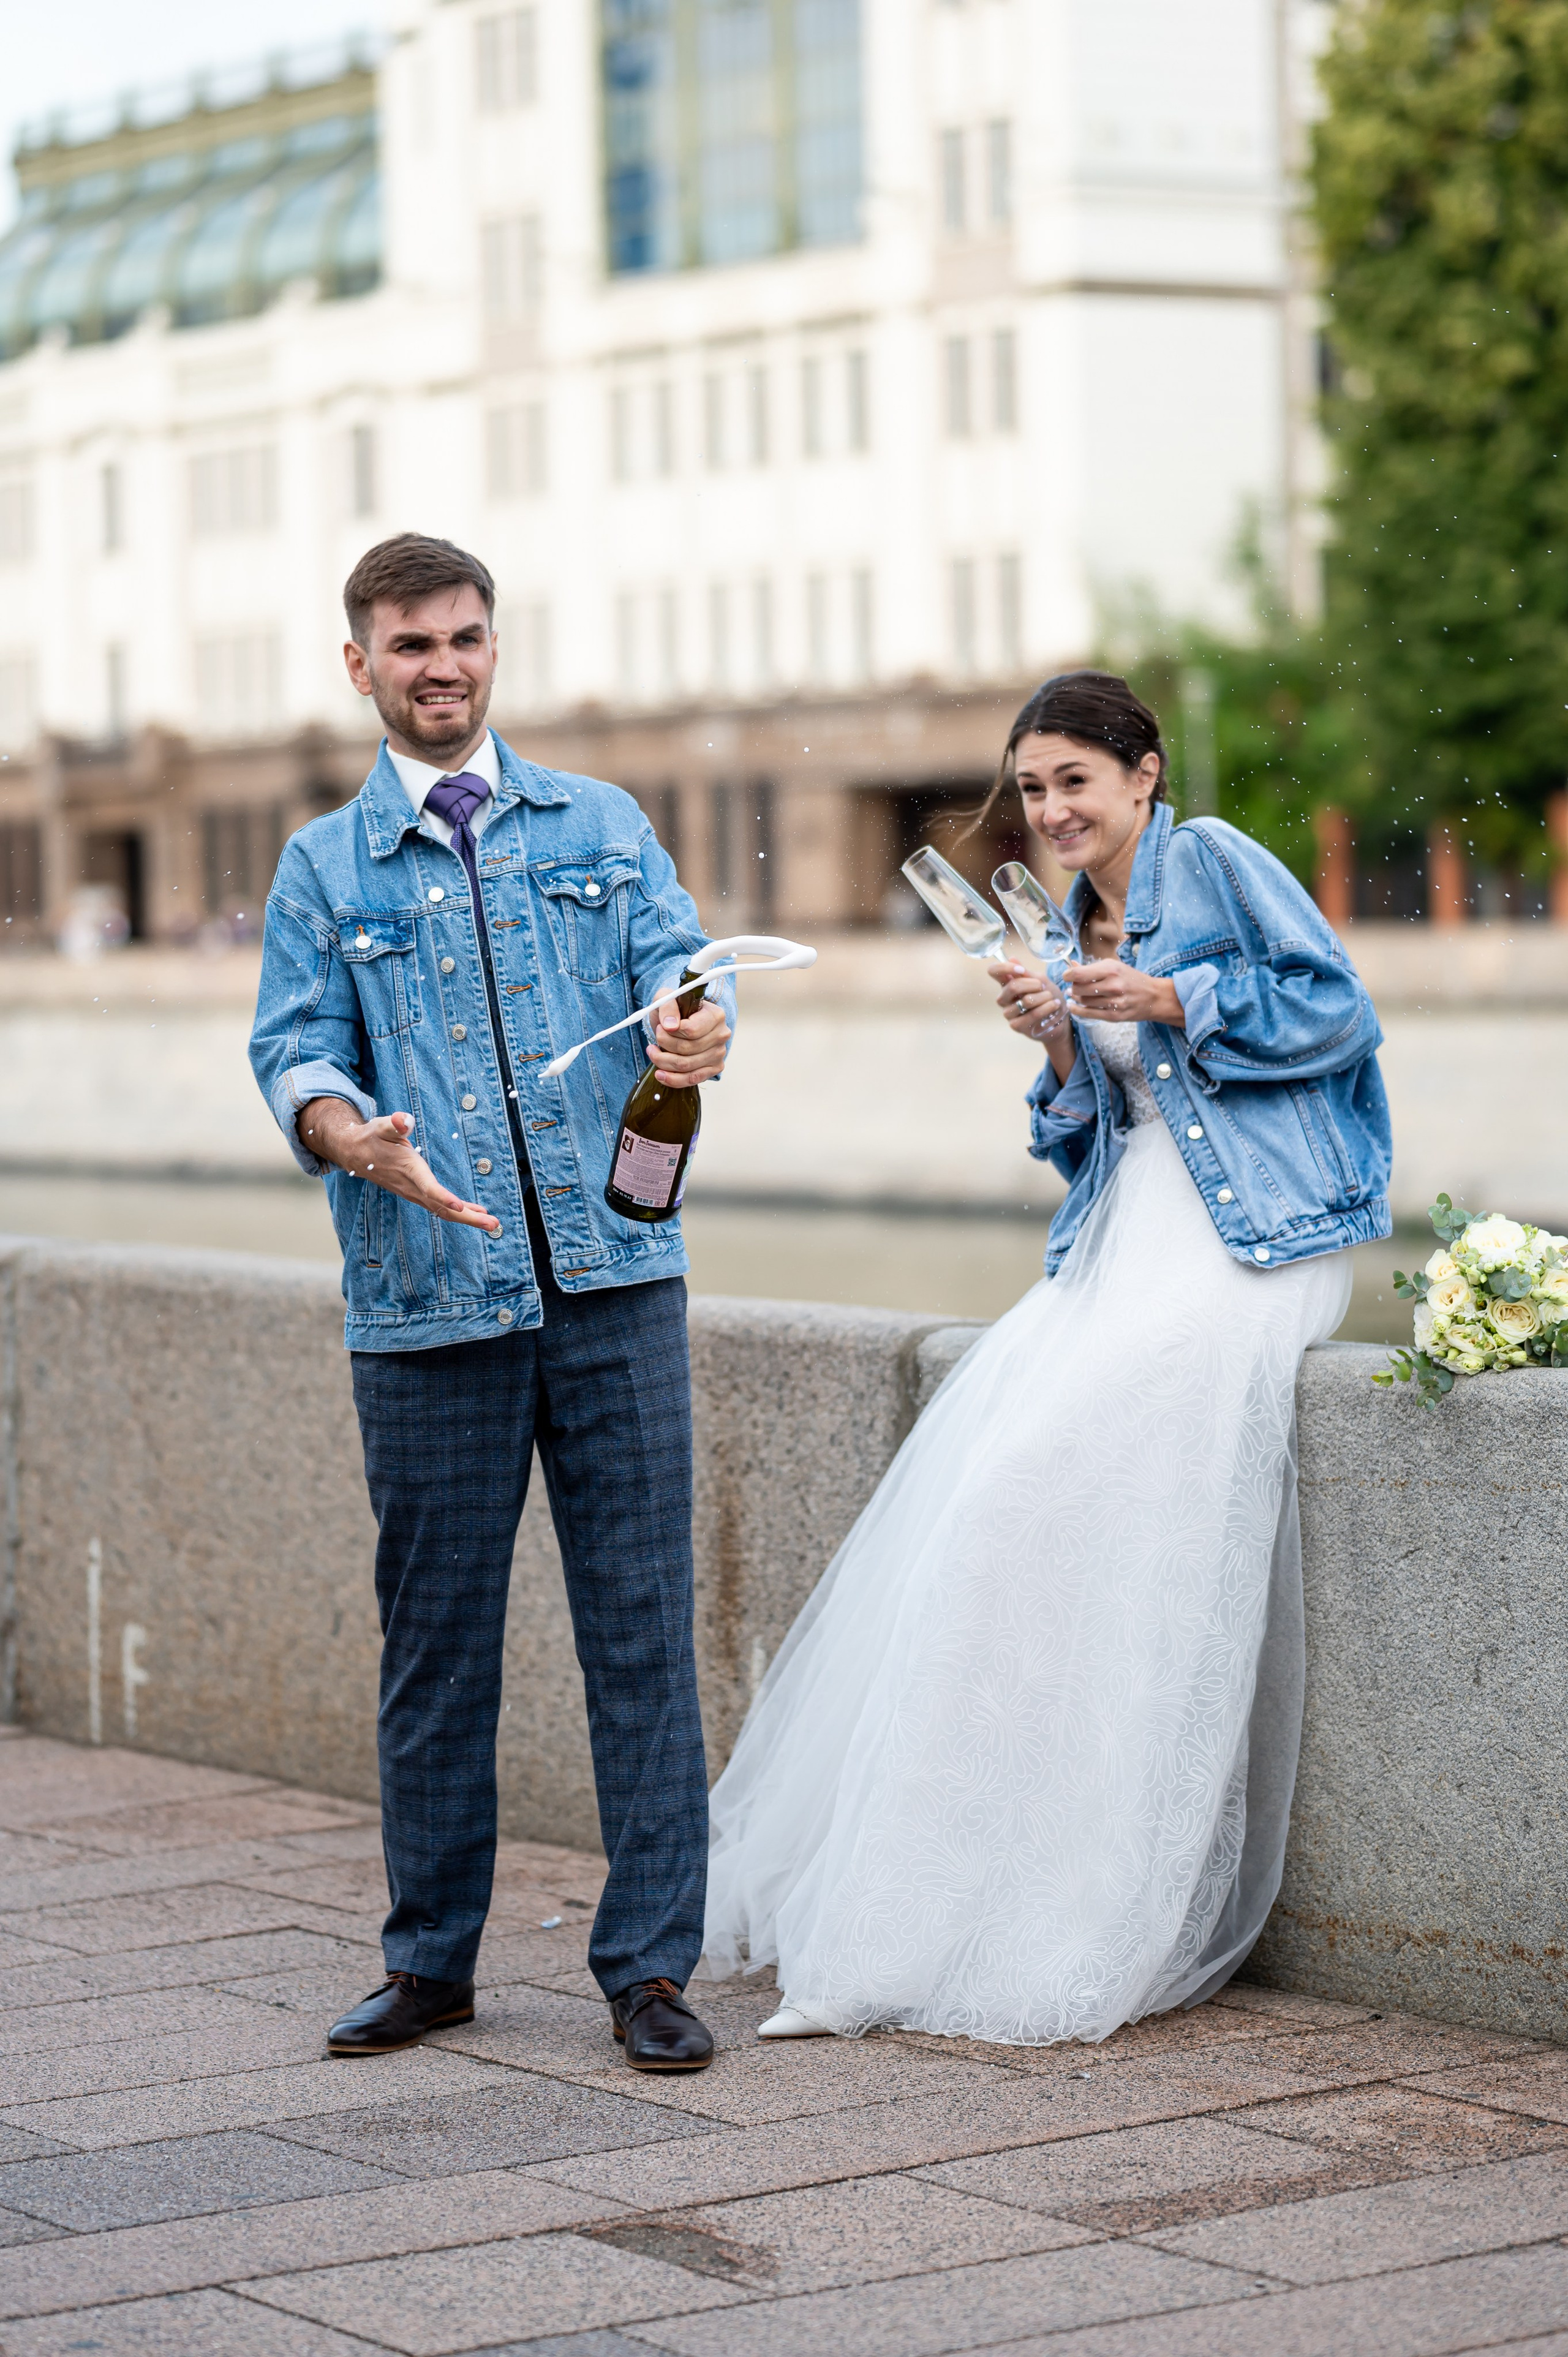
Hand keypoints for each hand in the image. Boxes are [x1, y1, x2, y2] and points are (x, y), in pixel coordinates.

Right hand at [297, 1097, 500, 1231]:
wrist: (354, 1154)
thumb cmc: (372, 1137)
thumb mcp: (382, 1125)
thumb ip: (395, 1123)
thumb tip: (403, 1119)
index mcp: (408, 1170)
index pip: (428, 1188)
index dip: (444, 1198)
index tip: (460, 1206)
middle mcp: (413, 1187)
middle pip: (442, 1208)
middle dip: (468, 1218)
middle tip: (493, 1224)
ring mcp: (415, 1193)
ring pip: (443, 1211)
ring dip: (468, 1218)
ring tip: (492, 1223)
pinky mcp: (417, 1193)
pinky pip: (440, 1207)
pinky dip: (459, 1212)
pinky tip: (474, 1212)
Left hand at [649, 995, 731, 1084]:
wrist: (682, 1022)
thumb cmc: (676, 1010)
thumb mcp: (668, 999)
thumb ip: (668, 1007)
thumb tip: (670, 1025)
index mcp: (715, 1015)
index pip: (691, 1030)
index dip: (670, 1032)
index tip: (661, 1027)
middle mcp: (721, 1035)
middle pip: (687, 1048)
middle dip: (664, 1045)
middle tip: (655, 1039)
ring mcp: (719, 1053)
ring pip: (686, 1065)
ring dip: (663, 1061)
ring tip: (653, 1052)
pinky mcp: (714, 1068)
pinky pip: (692, 1079)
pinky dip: (673, 1079)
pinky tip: (660, 1074)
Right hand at [988, 959, 1066, 1042]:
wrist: (1059, 1018)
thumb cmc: (1048, 997)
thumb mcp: (1040, 980)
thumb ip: (1026, 973)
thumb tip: (1011, 958)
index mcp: (1006, 983)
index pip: (993, 971)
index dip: (1005, 968)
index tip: (1022, 971)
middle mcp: (1003, 998)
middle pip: (1012, 986)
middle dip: (1034, 984)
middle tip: (1043, 986)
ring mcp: (1008, 1013)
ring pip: (1026, 1001)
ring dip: (1044, 997)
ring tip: (1051, 997)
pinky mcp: (1016, 1025)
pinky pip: (1032, 1014)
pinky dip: (1047, 1008)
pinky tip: (1054, 1005)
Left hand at [1065, 961, 1184, 1027]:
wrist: (1153, 997)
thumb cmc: (1131, 979)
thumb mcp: (1114, 966)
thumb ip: (1092, 967)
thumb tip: (1071, 966)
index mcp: (1112, 970)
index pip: (1079, 974)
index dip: (1068, 975)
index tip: (1066, 975)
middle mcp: (1113, 986)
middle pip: (1079, 988)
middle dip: (1073, 987)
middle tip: (1074, 985)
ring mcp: (1114, 1003)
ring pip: (1083, 1001)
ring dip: (1076, 997)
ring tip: (1077, 994)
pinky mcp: (1114, 1016)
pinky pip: (1088, 1014)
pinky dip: (1077, 1010)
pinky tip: (1073, 1006)